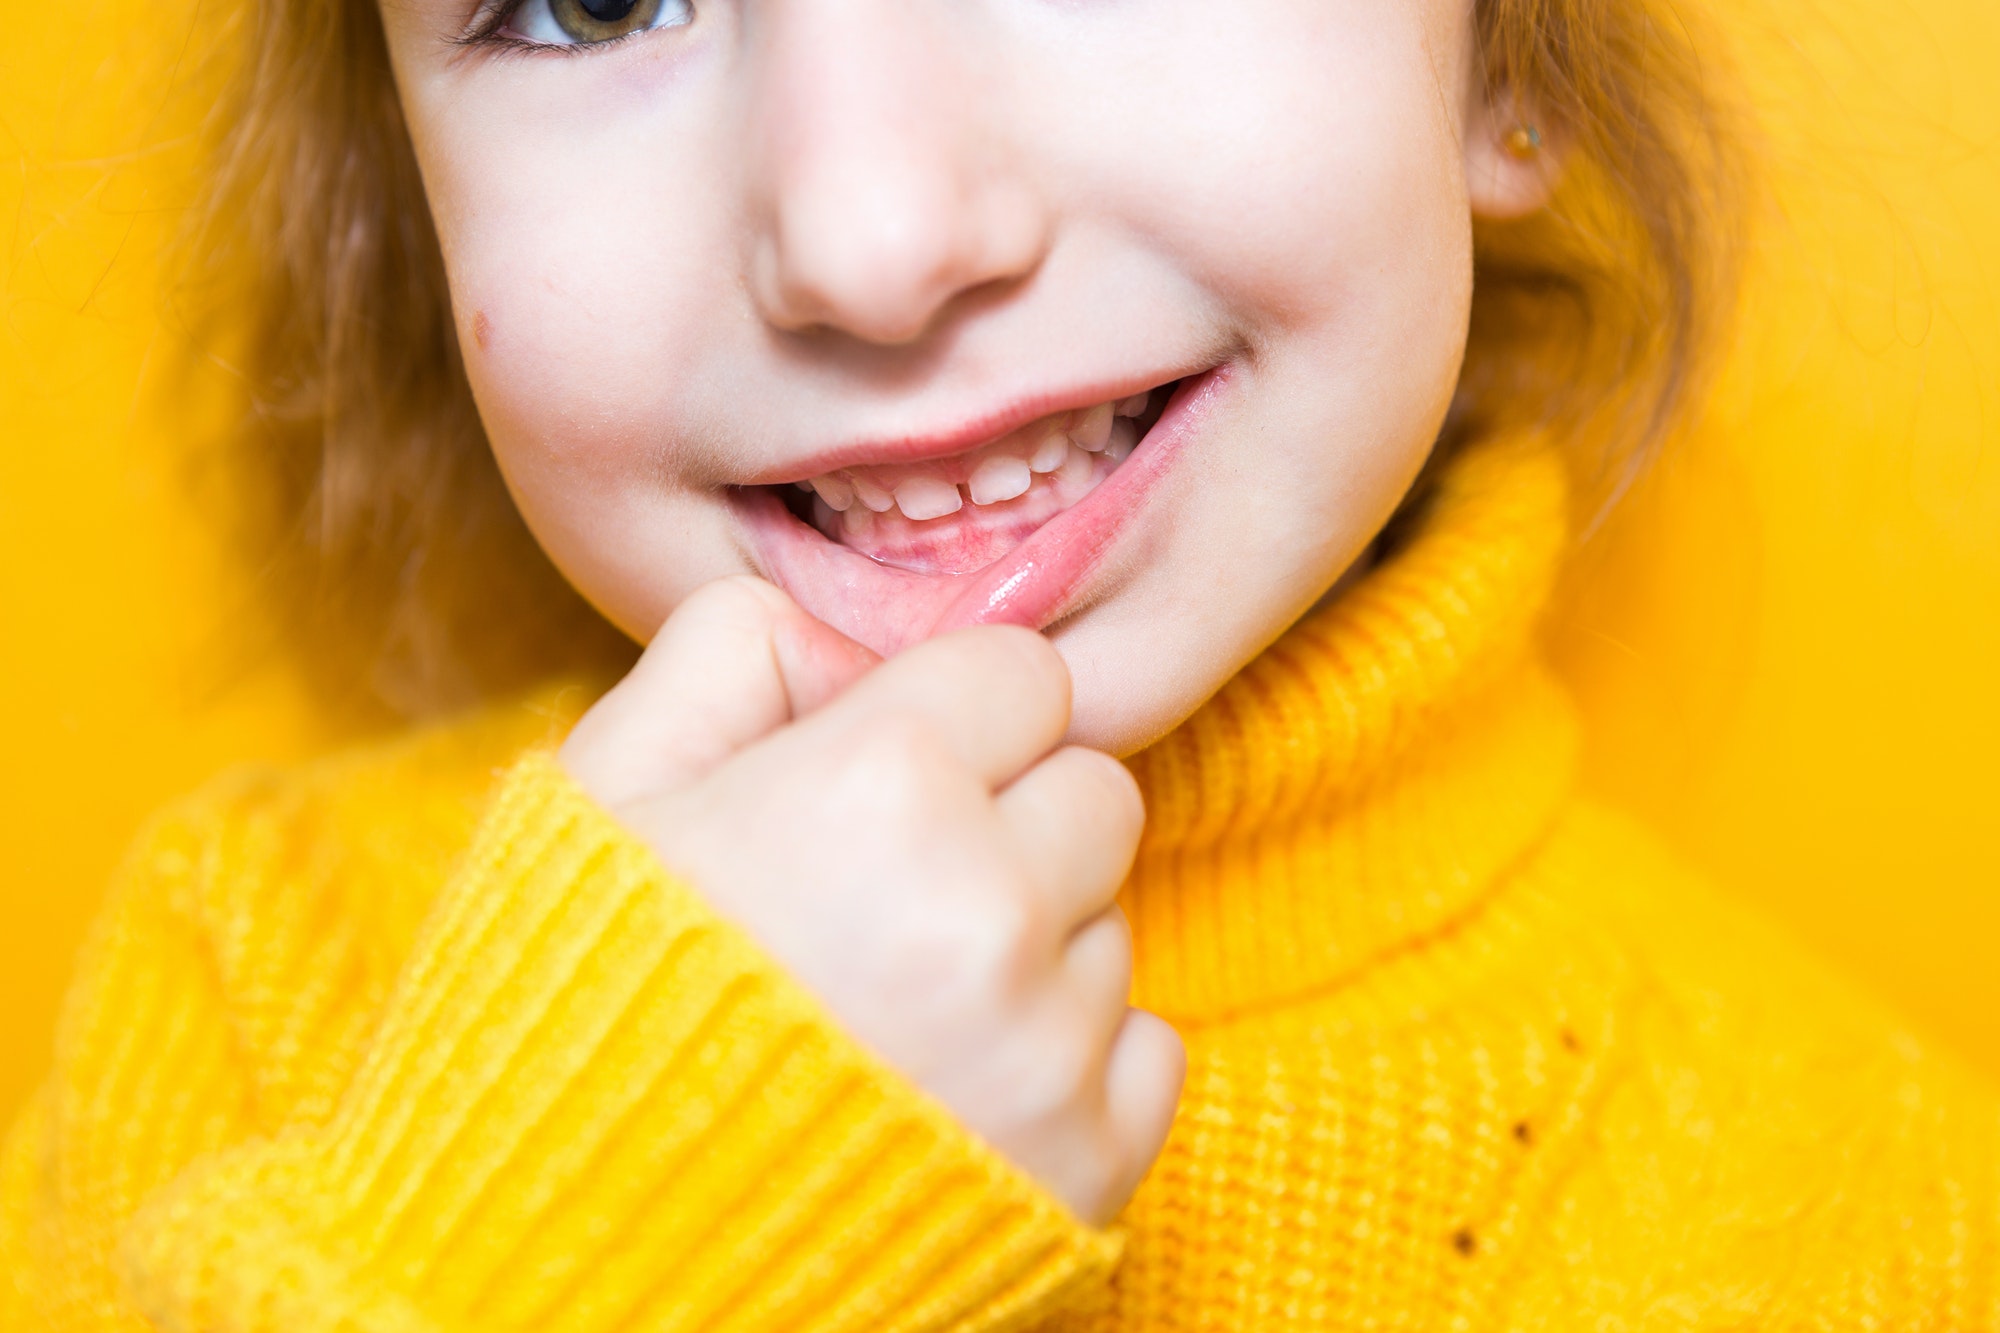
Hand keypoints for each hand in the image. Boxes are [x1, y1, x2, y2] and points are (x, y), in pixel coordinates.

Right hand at [561, 576, 1184, 1224]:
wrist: (565, 1256)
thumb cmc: (569, 1012)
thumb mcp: (601, 792)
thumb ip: (722, 656)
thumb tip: (842, 637)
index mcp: (879, 782)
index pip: (1026, 673)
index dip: (954, 716)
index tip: (893, 773)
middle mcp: (987, 904)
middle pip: (1094, 789)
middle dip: (1009, 818)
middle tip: (889, 895)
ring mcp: (1046, 1044)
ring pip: (1112, 921)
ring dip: (1030, 946)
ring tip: (895, 1010)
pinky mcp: (1089, 1164)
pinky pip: (1146, 1045)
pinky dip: (1071, 1059)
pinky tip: (952, 1084)